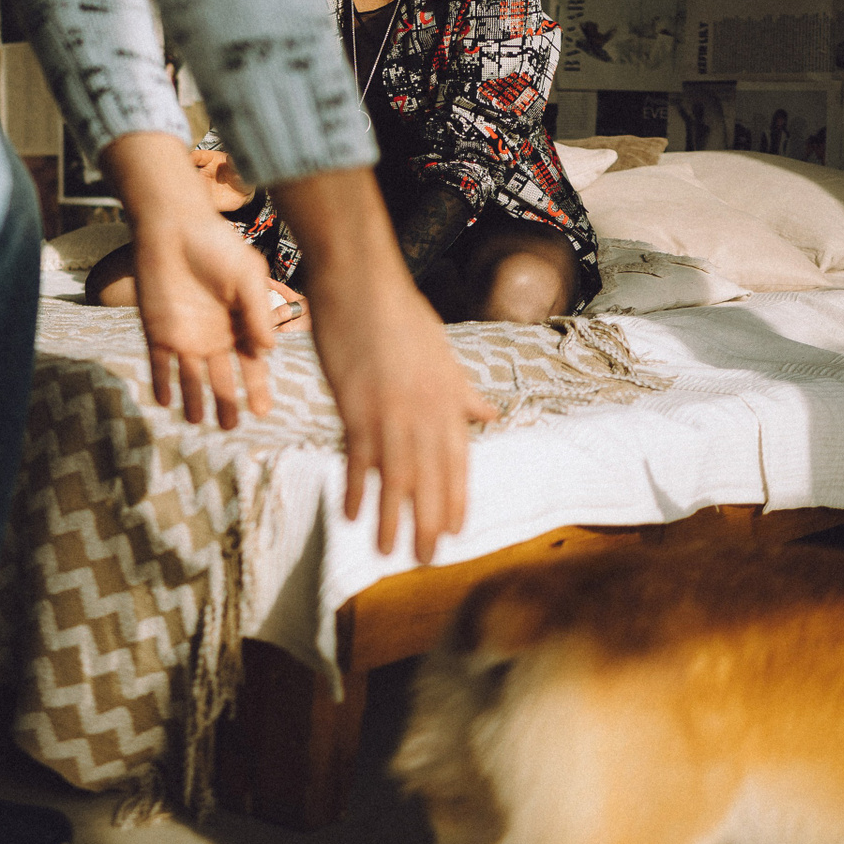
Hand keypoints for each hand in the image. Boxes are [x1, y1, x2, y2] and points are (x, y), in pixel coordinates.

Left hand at [101, 134, 277, 428]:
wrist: (174, 227)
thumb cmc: (217, 246)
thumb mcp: (247, 277)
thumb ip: (258, 313)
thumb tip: (268, 351)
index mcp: (239, 324)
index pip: (251, 363)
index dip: (258, 388)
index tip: (263, 411)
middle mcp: (214, 335)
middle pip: (222, 377)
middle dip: (227, 401)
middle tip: (230, 426)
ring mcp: (185, 334)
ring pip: (190, 376)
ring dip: (193, 399)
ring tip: (197, 421)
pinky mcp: (158, 329)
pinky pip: (159, 363)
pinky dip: (161, 382)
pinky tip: (165, 401)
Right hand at [273, 169, 495, 564]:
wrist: (361, 283)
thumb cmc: (398, 312)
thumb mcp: (441, 353)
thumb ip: (463, 391)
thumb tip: (491, 413)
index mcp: (448, 399)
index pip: (458, 461)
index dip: (456, 499)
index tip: (454, 531)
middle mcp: (427, 413)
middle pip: (433, 480)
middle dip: (431, 523)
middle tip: (427, 560)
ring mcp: (393, 413)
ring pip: (399, 480)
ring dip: (395, 521)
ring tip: (390, 553)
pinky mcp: (358, 408)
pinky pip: (360, 460)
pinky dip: (358, 490)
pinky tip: (352, 516)